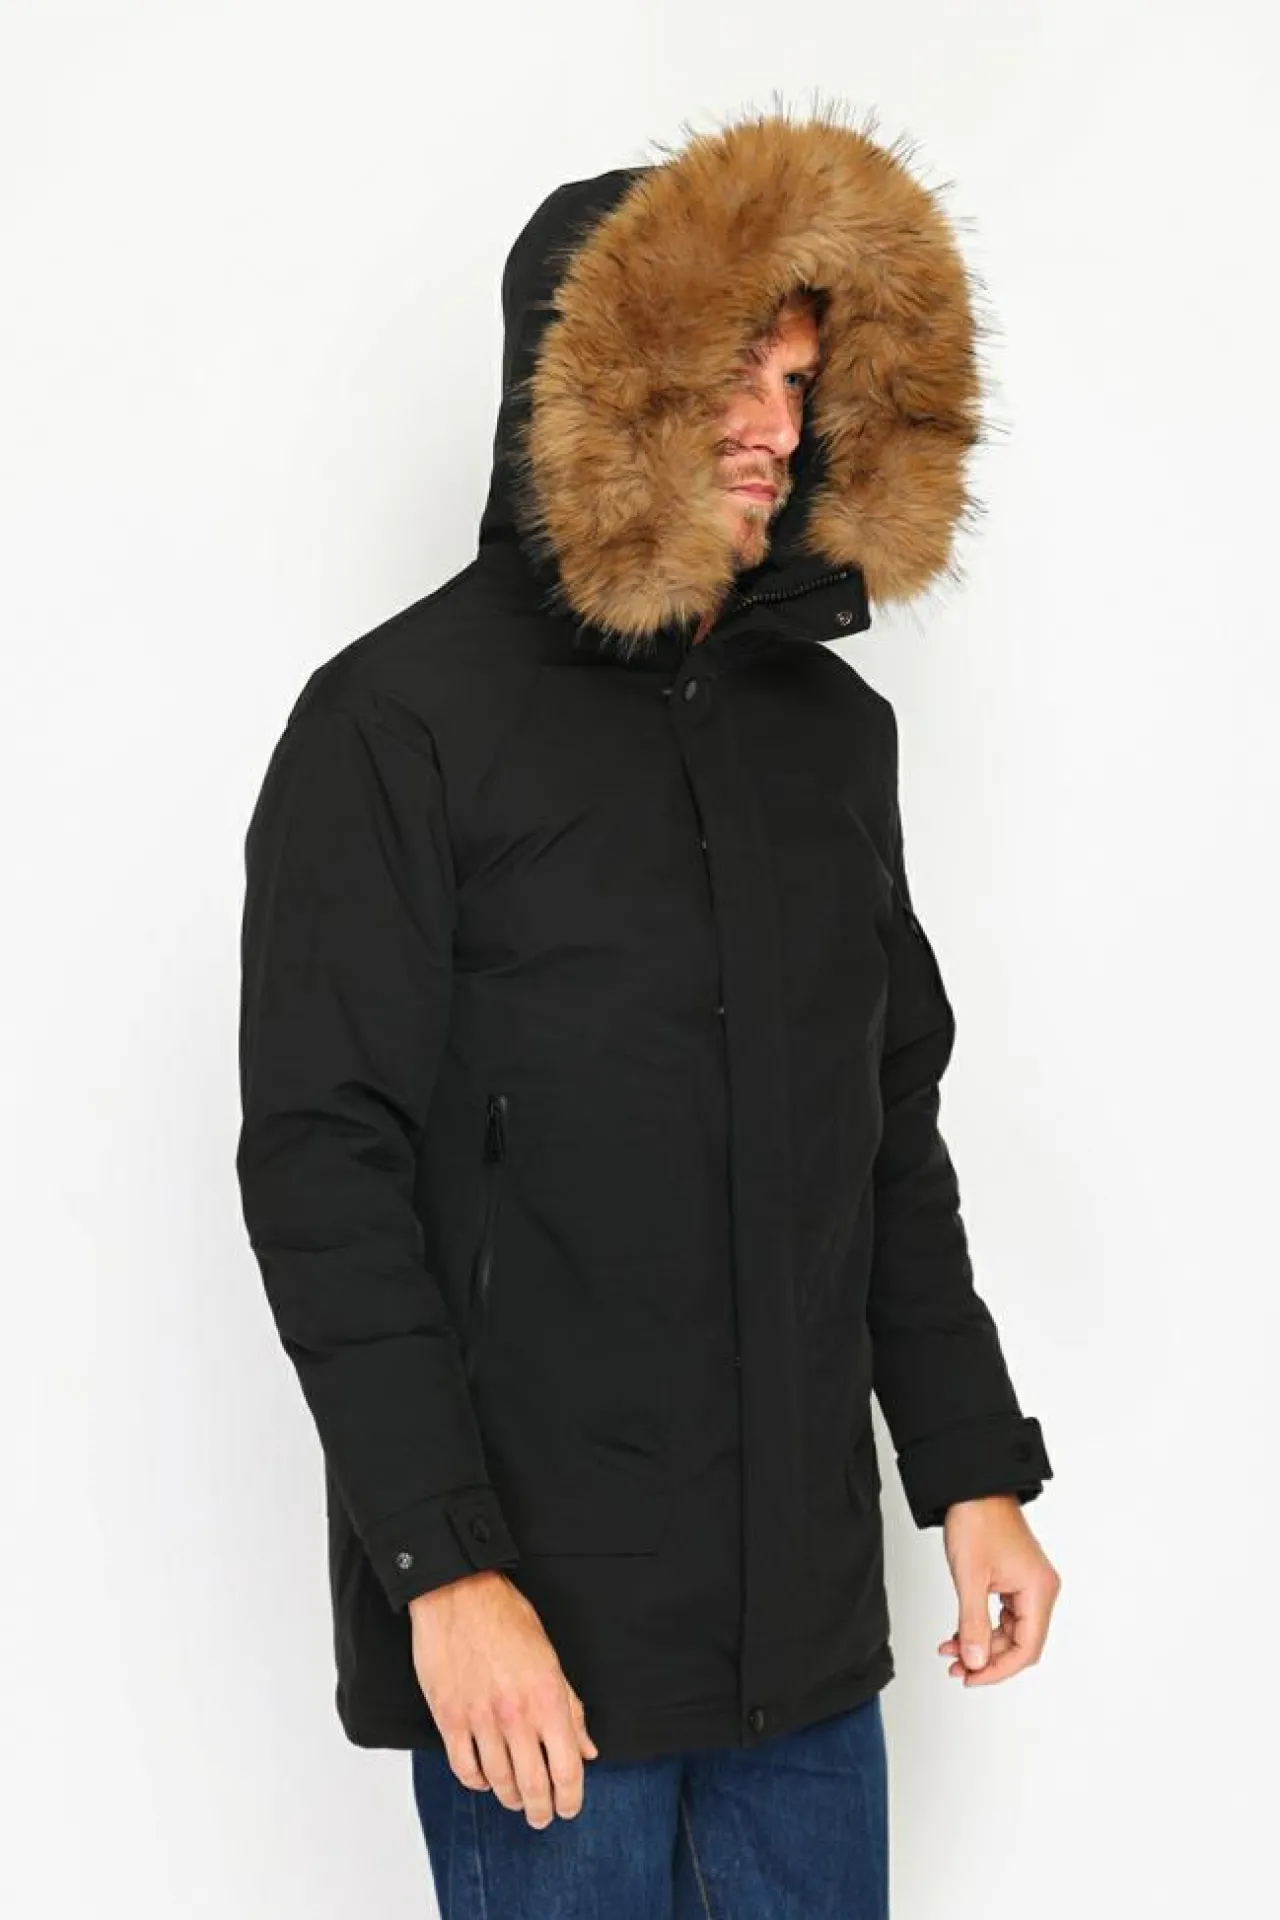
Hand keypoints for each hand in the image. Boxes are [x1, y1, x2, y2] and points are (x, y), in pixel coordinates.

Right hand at [408, 1569, 598, 1824]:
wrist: (457, 1594)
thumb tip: (587, 1749)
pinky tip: (484, 1780)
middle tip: (543, 1817)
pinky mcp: (449, 1718)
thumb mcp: (550, 1657)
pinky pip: (464, 1768)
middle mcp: (516, 1715)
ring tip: (516, 1801)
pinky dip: (477, 1782)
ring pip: (499, 1782)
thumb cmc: (506, 1618)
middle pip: (534, 1785)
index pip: (568, 1768)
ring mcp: (480, 1719)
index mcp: (547, 1697)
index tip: (570, 1807)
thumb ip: (570, 1707)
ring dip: (510, 1799)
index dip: (572, 1797)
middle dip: (542, 1810)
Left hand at [936, 1494, 1060, 1686]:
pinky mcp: (1015, 1579)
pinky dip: (981, 1626)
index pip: (1026, 1648)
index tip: (971, 1677)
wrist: (972, 1487)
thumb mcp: (970, 1576)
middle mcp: (1040, 1590)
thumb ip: (972, 1623)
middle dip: (986, 1659)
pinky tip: (958, 1634)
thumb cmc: (976, 1521)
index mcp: (1039, 1590)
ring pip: (1009, 1632)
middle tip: (956, 1669)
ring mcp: (1028, 1585)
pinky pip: (1002, 1615)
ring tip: (950, 1652)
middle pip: (1019, 1643)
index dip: (998, 1669)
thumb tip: (975, 1662)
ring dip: (981, 1644)